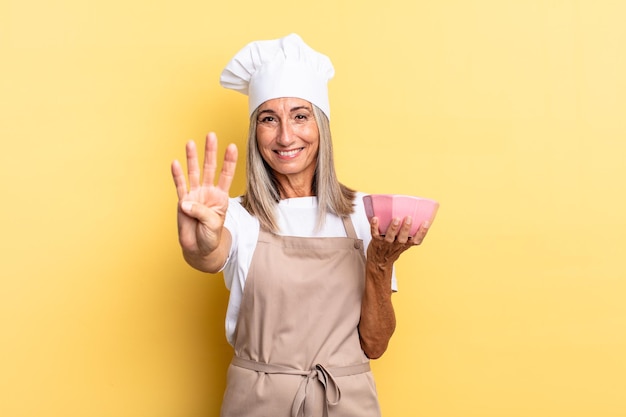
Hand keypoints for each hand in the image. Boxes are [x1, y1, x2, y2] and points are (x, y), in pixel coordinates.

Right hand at [171, 132, 237, 256]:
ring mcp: (195, 195)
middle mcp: (208, 192)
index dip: (229, 161)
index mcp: (221, 196)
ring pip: (194, 173)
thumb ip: (201, 212)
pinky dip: (177, 175)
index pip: (226, 175)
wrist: (199, 249)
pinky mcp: (183, 202)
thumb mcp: (213, 224)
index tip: (232, 146)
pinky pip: (180, 186)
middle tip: (211, 135)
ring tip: (191, 142)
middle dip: (211, 152)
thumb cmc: (211, 237)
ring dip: (192, 158)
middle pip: (210, 168)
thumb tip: (185, 202)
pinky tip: (176, 163)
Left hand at [366, 216, 429, 266]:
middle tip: (409, 218)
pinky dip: (374, 227)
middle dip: (406, 229)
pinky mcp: (376, 242)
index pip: (416, 241)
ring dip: (393, 228)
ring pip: (390, 237)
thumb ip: (408, 233)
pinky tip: (375, 219)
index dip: (422, 233)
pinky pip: (375, 234)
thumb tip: (417, 215)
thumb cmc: (392, 250)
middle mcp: (396, 245)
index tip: (426, 222)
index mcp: (405, 244)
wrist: (378, 262)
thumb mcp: (403, 244)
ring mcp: (385, 244)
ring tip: (396, 219)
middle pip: (403, 239)